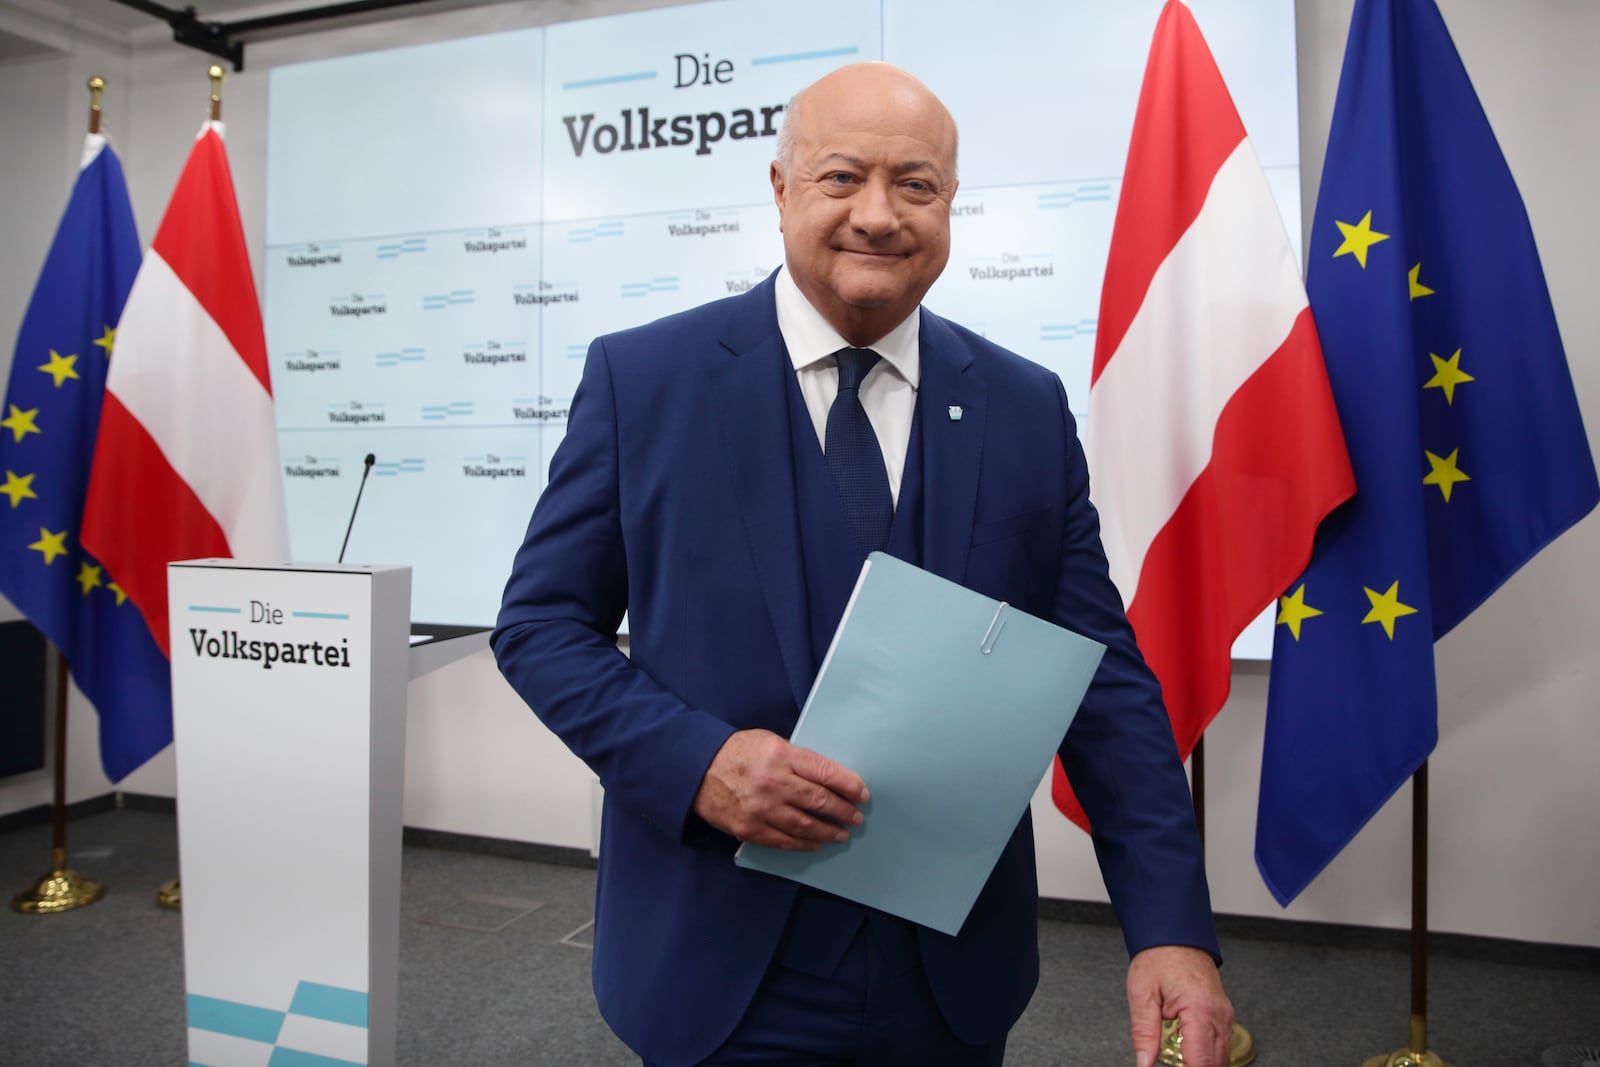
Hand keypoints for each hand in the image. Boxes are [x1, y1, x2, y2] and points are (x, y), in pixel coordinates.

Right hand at [692, 729, 868, 849]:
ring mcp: (761, 808)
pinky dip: (804, 843)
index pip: (824, 772)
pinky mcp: (750, 828)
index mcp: (781, 755)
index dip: (848, 785)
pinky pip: (784, 840)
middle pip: (819, 801)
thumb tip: (827, 778)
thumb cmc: (737, 752)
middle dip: (843, 811)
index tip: (862, 794)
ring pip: (805, 825)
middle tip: (856, 817)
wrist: (695, 771)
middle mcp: (773, 783)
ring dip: (828, 831)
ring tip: (842, 834)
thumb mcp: (769, 741)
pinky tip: (816, 843)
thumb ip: (796, 759)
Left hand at [1126, 944, 1232, 1066]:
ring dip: (1202, 1064)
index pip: (1200, 1062)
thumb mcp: (1142, 995)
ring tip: (1179, 1060)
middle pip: (1214, 1064)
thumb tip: (1144, 1064)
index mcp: (1199, 1010)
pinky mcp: (1223, 1015)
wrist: (1176, 934)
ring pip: (1222, 1058)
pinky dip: (1208, 1056)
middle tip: (1174, 1064)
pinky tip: (1190, 1056)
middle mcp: (1218, 1015)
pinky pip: (1222, 1045)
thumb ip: (1144, 1034)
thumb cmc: (1159, 958)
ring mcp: (1224, 1015)